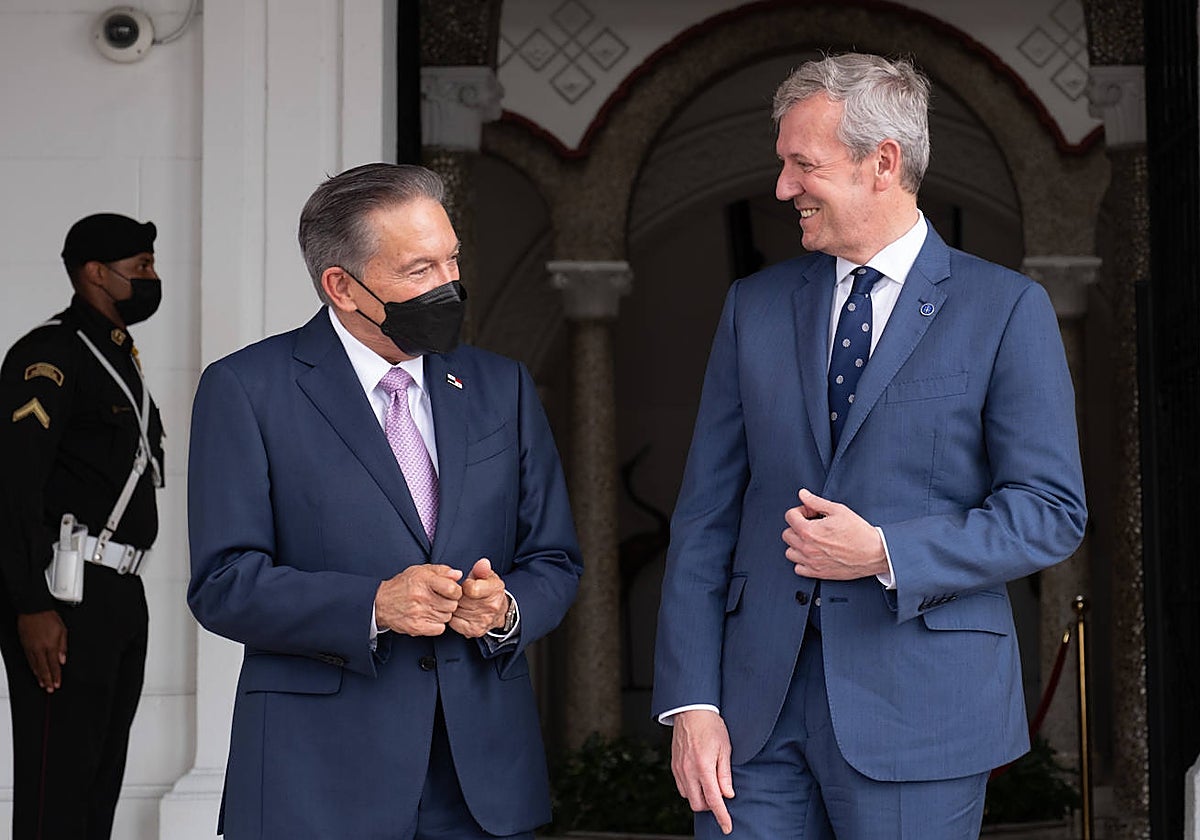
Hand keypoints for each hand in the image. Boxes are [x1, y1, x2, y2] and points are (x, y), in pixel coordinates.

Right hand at [17, 610, 66, 692]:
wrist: (33, 610)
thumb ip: (63, 646)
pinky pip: (29, 661)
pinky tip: (35, 672)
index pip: (54, 665)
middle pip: (43, 669)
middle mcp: (39, 649)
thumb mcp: (62, 630)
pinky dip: (33, 669)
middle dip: (47, 680)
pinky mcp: (25, 646)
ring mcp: (30, 648)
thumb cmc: (49, 618)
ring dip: (39, 676)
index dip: (56, 676)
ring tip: (43, 684)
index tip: (57, 684)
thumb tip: (63, 660)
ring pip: (35, 666)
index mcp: (50, 645)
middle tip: (49, 690)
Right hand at [375, 565, 462, 635]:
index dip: (456, 591)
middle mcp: (421, 596)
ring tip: (432, 608)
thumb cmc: (403, 585)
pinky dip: (438, 625)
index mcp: (424, 580)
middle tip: (440, 600)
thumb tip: (458, 575)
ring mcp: (418, 613)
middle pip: (452, 605)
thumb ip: (442, 571)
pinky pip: (440, 629)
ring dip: (443, 614)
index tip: (452, 592)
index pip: (452, 589)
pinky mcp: (416, 626)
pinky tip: (430, 617)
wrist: (381, 602)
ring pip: (447, 617)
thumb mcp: (421, 571)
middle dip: (450, 603)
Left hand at [449, 558, 507, 638]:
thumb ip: (482, 569)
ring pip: (455, 611)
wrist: (499, 611)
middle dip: (456, 596)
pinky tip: (459, 612)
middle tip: (459, 594)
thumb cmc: (489, 590)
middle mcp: (491, 607)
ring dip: (453, 606)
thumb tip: (483, 563)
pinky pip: (454, 623)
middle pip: (461, 600)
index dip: (464, 585)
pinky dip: (453, 617)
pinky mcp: (475, 631)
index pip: (471, 588)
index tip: (466, 585)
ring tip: (459, 602)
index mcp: (495, 589)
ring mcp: (483, 620)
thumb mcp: (487, 576)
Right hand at [671, 709, 734, 833]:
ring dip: (700, 797)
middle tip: (720, 795)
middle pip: (698, 804)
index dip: (721, 816)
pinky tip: (699, 779)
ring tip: (710, 784)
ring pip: (688, 797)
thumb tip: (727, 794)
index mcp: (704, 767)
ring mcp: (679, 769)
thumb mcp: (725, 748)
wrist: (691, 710)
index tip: (727, 827)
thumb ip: (725, 774)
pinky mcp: (674, 765)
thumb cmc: (711, 726)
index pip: (714, 800)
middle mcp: (688, 770)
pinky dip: (691, 789)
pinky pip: (681, 787)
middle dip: (710, 806)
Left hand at [782, 488, 887, 579]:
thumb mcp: (838, 510)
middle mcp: (807, 548)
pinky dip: (802, 561)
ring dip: (797, 544)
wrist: (874, 552)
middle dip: (797, 526)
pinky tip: (813, 554)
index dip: (801, 510)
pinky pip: (798, 568)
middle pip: (787, 534)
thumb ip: (816, 502)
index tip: (811, 513)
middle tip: (812, 525)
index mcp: (809, 531)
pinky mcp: (817, 573)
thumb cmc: (859, 533)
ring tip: (811, 540)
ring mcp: (811, 562)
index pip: (789, 516)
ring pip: (790, 552)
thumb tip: (803, 495)